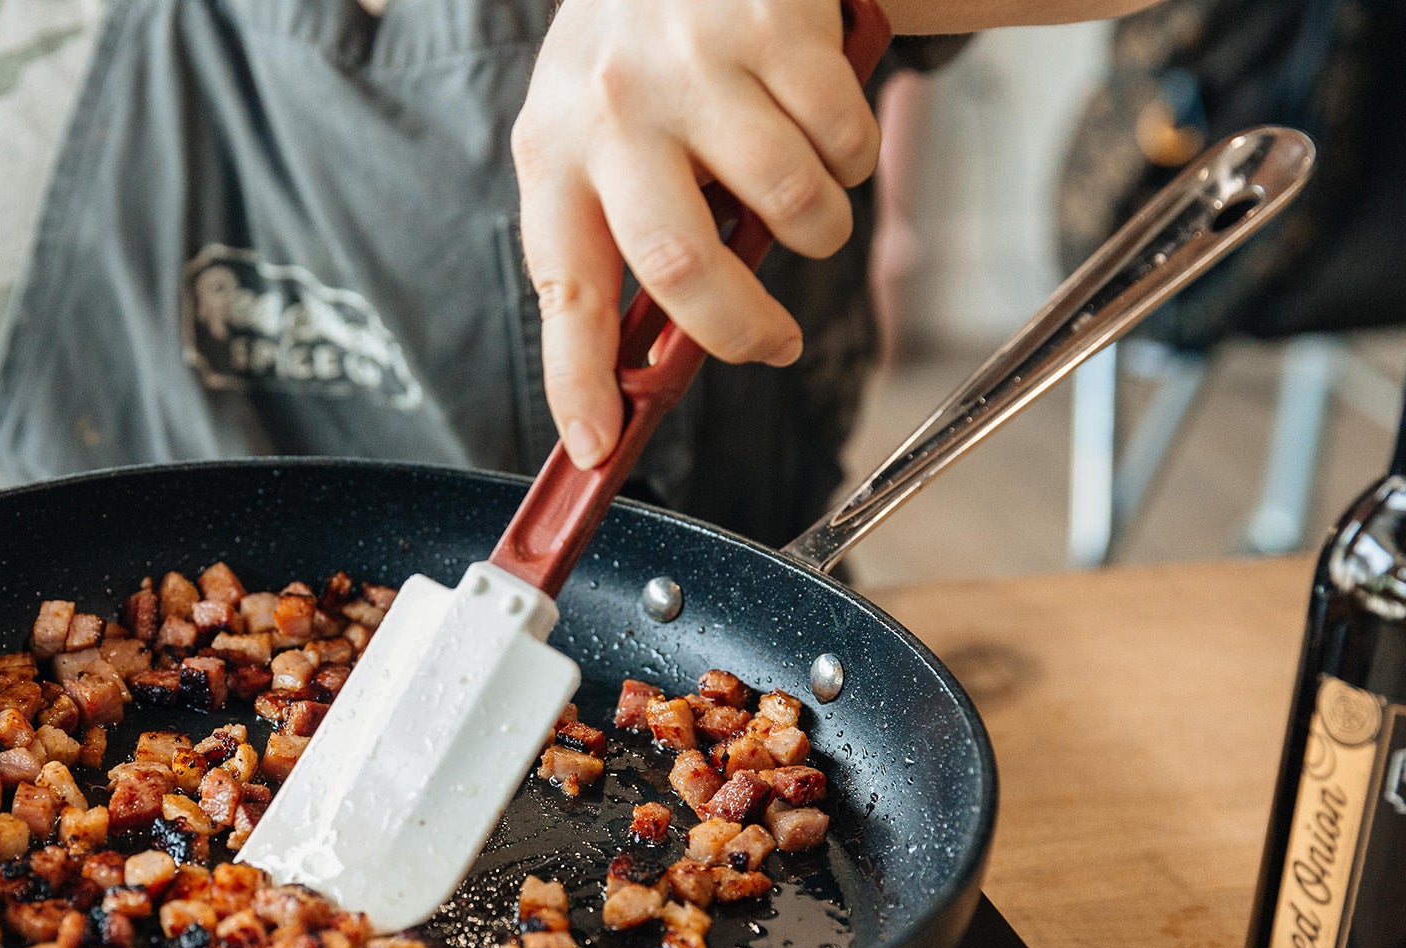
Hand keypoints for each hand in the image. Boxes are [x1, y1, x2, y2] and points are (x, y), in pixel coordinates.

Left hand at [512, 0, 879, 466]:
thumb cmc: (642, 58)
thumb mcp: (595, 133)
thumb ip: (616, 233)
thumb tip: (650, 365)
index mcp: (553, 150)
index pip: (565, 289)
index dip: (579, 379)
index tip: (599, 448)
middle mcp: (612, 108)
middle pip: (684, 269)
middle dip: (741, 333)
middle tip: (771, 346)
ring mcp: (693, 64)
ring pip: (790, 206)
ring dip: (818, 230)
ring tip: (802, 201)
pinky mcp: (774, 24)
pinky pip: (844, 141)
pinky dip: (852, 157)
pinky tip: (822, 122)